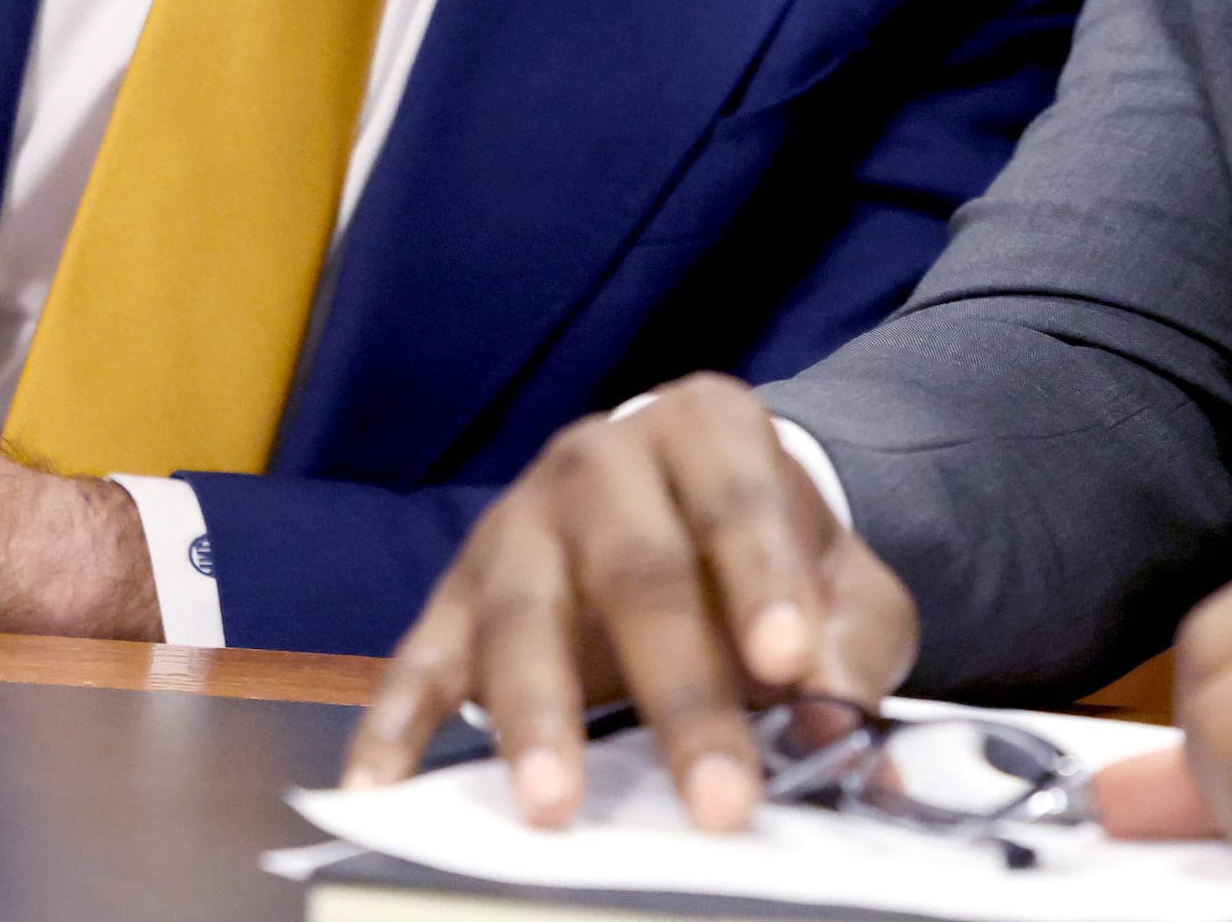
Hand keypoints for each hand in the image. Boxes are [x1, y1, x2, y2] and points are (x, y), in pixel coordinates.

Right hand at [342, 374, 914, 829]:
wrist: (694, 510)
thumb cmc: (769, 557)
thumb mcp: (844, 583)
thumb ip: (850, 643)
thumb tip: (829, 717)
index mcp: (708, 427)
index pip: (737, 500)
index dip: (763, 579)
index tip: (789, 660)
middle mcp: (602, 459)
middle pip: (635, 571)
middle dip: (679, 692)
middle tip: (717, 799)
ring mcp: (518, 522)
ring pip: (522, 615)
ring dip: (537, 717)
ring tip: (554, 804)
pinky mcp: (458, 592)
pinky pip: (419, 657)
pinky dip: (395, 725)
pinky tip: (381, 789)